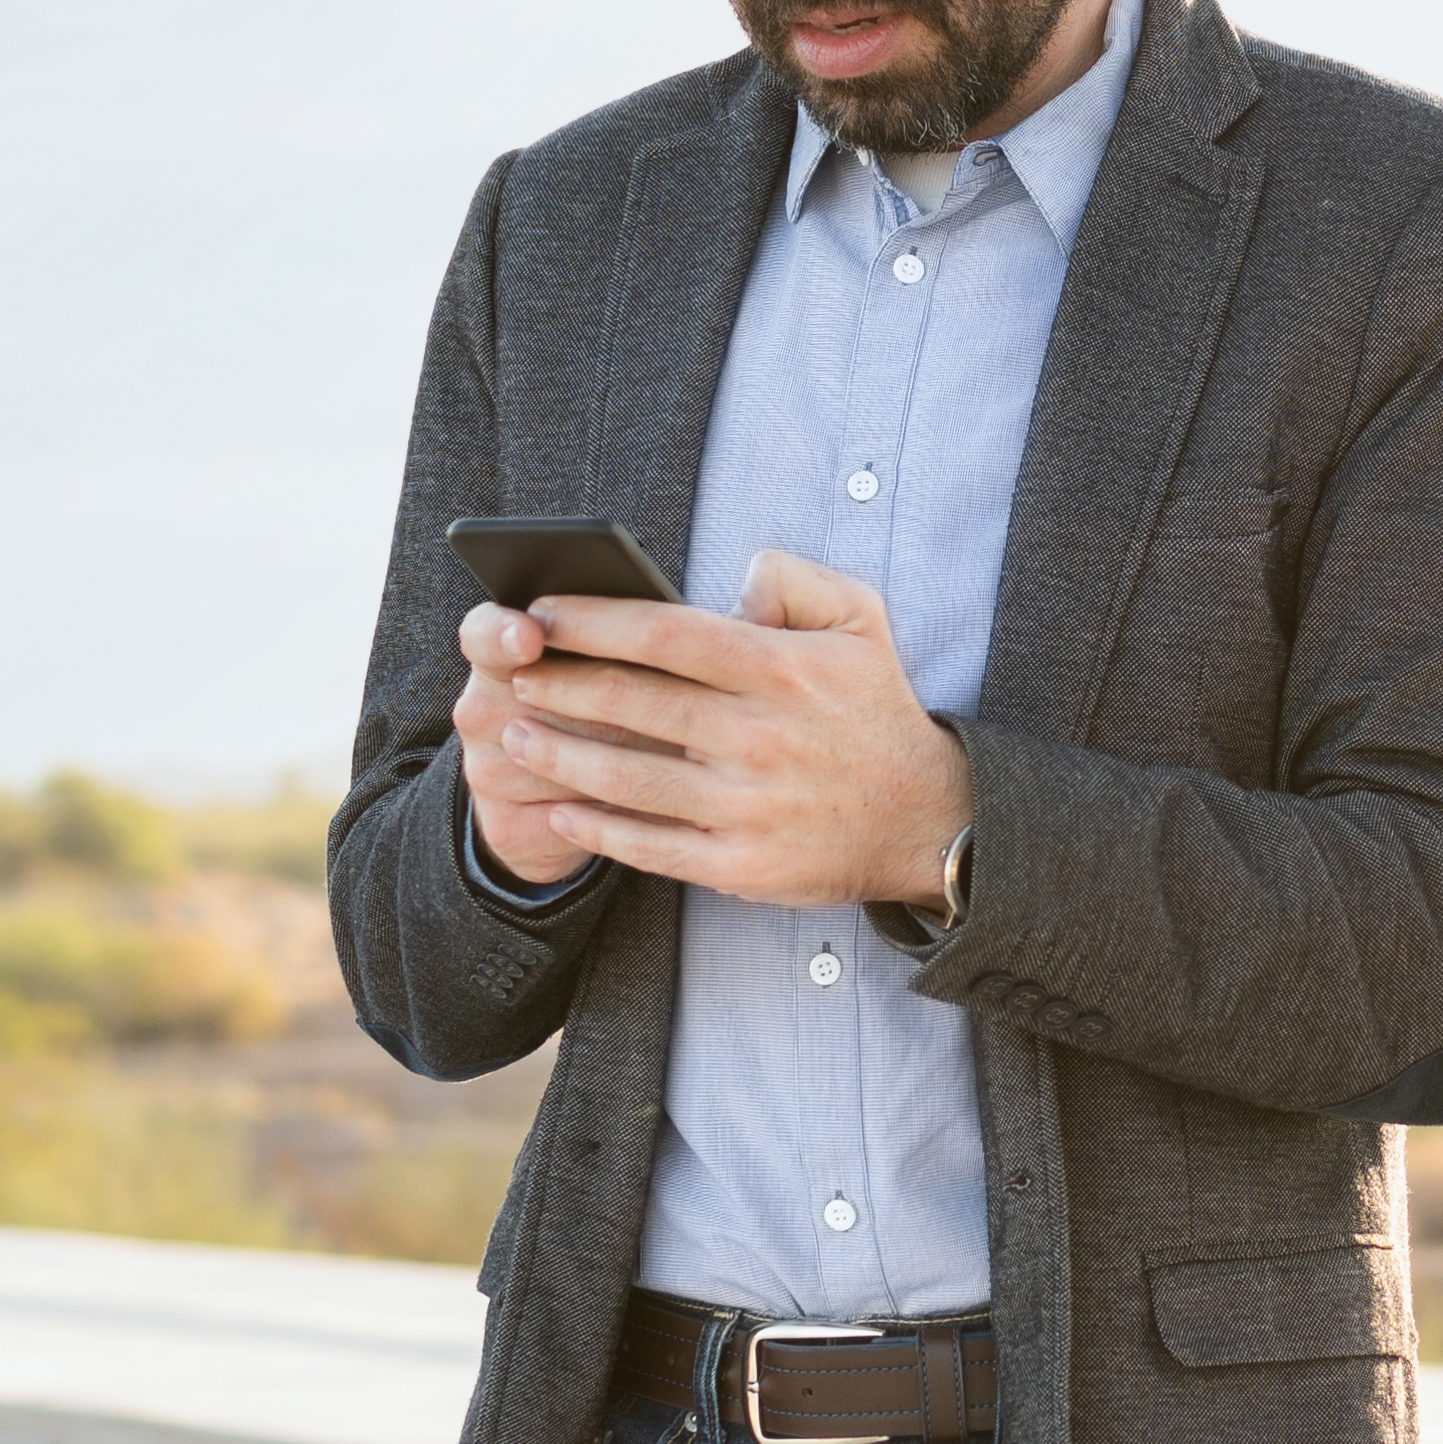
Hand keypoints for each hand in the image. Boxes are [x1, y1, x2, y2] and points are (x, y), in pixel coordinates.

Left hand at [469, 555, 970, 910]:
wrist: (928, 821)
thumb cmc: (876, 711)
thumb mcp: (861, 620)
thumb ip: (795, 578)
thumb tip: (732, 579)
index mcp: (779, 670)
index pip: (664, 632)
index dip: (593, 620)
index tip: (543, 612)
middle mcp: (758, 737)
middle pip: (630, 702)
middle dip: (558, 682)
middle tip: (515, 670)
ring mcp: (746, 806)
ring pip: (625, 776)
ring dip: (558, 754)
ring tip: (515, 732)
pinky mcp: (739, 865)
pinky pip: (648, 846)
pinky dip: (594, 828)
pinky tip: (558, 806)